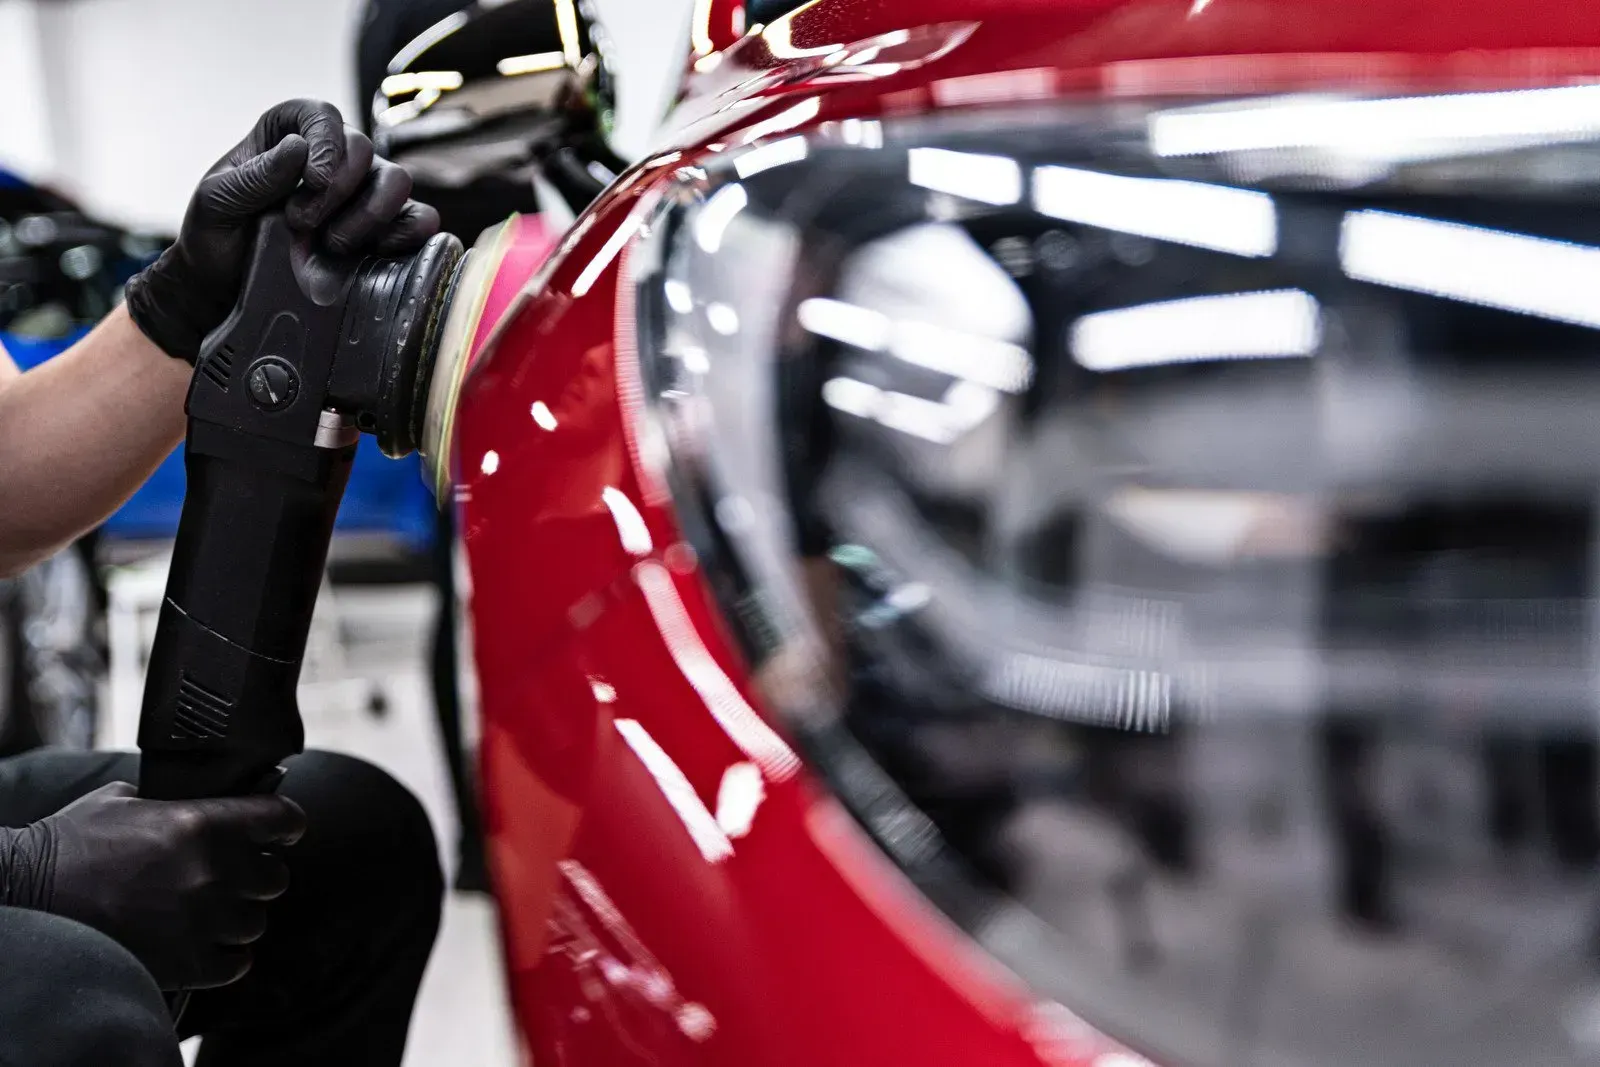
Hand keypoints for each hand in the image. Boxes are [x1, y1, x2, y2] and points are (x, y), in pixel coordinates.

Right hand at [1, 782, 305, 989]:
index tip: (283, 830)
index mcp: (201, 823)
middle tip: (233, 876)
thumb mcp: (127, 799)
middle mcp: (210, 871)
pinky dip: (225, 955)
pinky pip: (236, 962)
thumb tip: (214, 799)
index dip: (286, 825)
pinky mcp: (185, 963)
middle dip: (256, 875)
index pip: (282, 821)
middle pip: (275, 878)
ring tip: (210, 912)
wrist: (27, 894)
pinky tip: (204, 943)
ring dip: (238, 916)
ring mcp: (200, 920)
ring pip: (256, 922)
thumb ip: (180, 800)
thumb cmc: (72, 843)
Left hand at [125, 98, 441, 361]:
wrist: (226, 293)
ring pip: (397, 182)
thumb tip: (299, 148)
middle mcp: (331, 161)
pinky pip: (419, 220)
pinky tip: (376, 254)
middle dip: (340, 190)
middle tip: (302, 224)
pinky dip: (408, 234)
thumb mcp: (217, 203)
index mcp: (287, 137)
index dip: (327, 142)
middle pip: (364, 150)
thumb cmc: (218, 240)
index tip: (315, 180)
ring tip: (334, 246)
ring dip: (371, 215)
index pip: (322, 115)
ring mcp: (361, 197)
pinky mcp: (383, 233)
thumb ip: (256, 175)